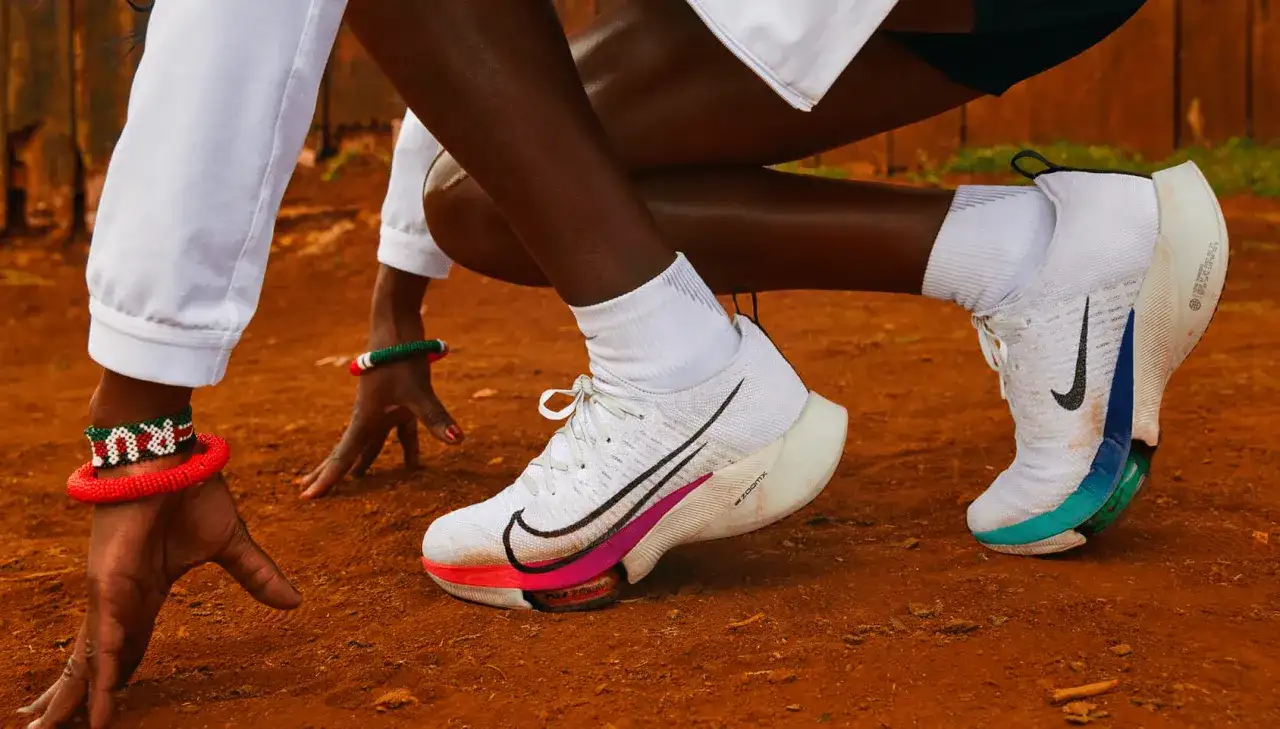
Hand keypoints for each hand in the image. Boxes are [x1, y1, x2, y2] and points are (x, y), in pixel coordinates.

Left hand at [18, 474, 300, 728]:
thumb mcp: (231, 544)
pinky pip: (105, 633)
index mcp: (144, 589)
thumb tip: (296, 602)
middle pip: (96, 657)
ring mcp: (109, 591)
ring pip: (89, 656)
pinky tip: (98, 694)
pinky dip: (101, 667)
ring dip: (76, 696)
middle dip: (79, 695)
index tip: (113, 703)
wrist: (169, 453)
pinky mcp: (108, 581)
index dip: (119, 673)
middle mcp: (119, 596)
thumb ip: (257, 575)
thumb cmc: (191, 489)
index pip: (128, 643)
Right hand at [298, 265, 460, 498]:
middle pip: (348, 450)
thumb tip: (457, 441)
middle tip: (309, 490)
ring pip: (372, 441)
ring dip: (366, 461)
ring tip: (359, 480)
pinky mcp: (401, 399)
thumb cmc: (402, 355)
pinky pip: (400, 431)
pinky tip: (413, 463)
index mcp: (365, 416)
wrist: (397, 323)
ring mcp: (385, 407)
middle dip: (333, 471)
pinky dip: (405, 447)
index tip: (307, 496)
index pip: (343, 454)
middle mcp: (370, 414)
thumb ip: (436, 418)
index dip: (327, 477)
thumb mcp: (419, 390)